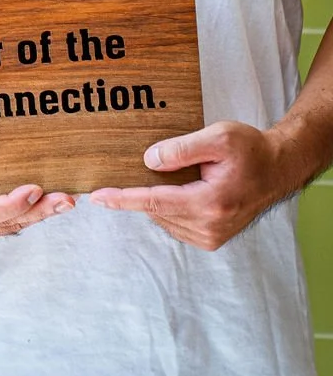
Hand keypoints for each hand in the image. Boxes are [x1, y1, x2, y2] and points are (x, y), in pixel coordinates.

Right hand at [0, 183, 74, 239]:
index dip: (11, 202)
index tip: (34, 189)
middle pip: (8, 221)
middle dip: (40, 210)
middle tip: (67, 199)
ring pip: (15, 223)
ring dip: (42, 211)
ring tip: (68, 198)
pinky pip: (13, 220)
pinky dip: (33, 210)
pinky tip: (51, 199)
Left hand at [89, 120, 290, 250]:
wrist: (277, 168)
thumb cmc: (250, 149)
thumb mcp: (218, 137)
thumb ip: (182, 149)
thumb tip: (149, 162)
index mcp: (210, 203)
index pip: (154, 202)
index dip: (123, 198)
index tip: (97, 197)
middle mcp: (210, 227)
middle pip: (156, 210)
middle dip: (141, 191)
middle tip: (144, 166)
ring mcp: (211, 236)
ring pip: (164, 218)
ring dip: (157, 199)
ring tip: (177, 175)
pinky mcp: (212, 238)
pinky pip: (175, 222)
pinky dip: (168, 207)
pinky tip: (179, 188)